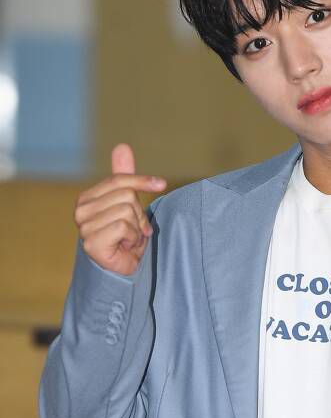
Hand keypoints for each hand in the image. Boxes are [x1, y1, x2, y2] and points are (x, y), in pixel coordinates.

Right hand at [73, 143, 166, 275]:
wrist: (123, 271)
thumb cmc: (125, 238)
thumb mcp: (128, 204)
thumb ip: (124, 177)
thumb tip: (122, 146)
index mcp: (87, 198)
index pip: (119, 180)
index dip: (142, 180)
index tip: (162, 183)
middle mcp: (81, 211)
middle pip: (126, 195)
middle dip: (139, 215)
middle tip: (136, 230)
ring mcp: (84, 227)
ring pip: (127, 211)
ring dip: (137, 228)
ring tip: (131, 239)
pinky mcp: (91, 242)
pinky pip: (123, 227)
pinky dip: (133, 238)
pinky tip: (126, 247)